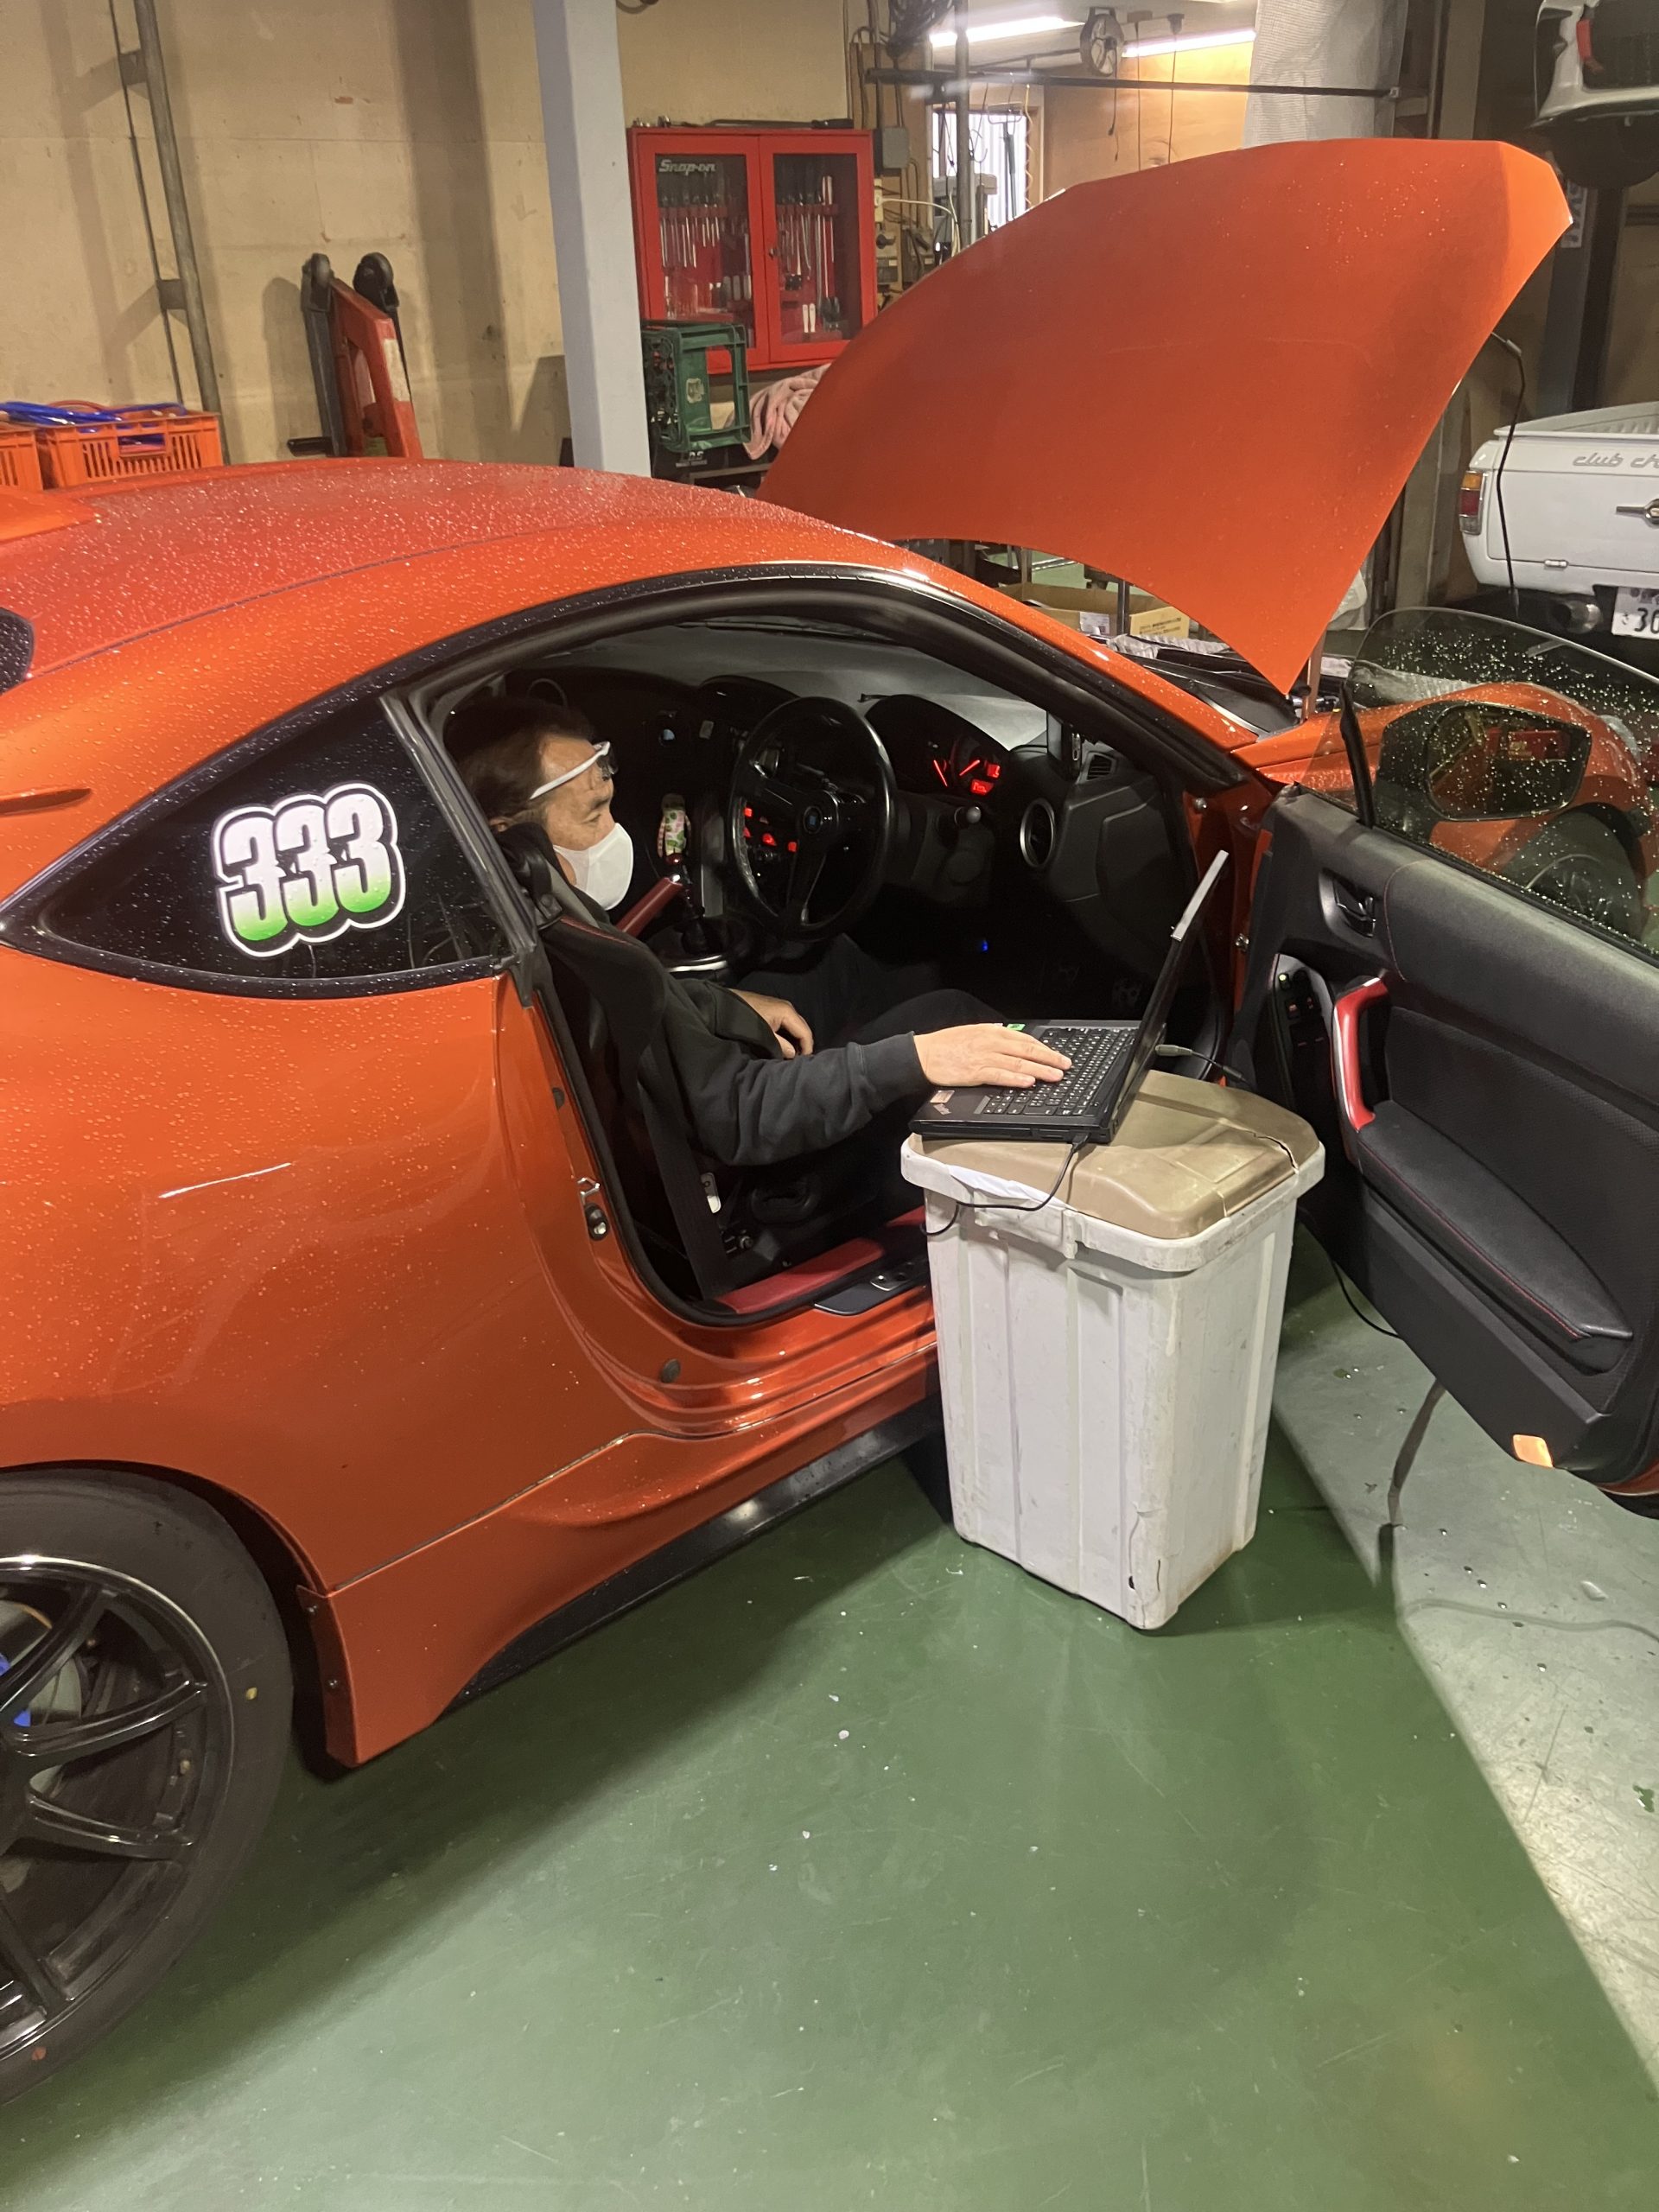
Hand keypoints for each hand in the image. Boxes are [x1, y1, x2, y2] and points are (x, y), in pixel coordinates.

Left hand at [735, 991, 814, 1058]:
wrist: (725, 1005)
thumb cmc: (744, 1019)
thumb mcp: (763, 1035)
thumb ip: (780, 1046)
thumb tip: (793, 1054)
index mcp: (787, 1012)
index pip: (805, 1032)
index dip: (807, 1049)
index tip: (802, 1063)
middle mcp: (787, 1007)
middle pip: (803, 1029)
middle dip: (803, 1045)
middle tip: (798, 1060)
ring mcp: (781, 1007)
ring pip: (796, 1026)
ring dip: (796, 1040)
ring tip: (791, 1055)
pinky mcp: (774, 1009)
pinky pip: (788, 1024)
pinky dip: (789, 1035)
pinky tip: (784, 1045)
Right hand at [915, 1024, 1070, 1089]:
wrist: (924, 1054)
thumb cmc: (946, 1046)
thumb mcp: (973, 1033)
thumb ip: (993, 1036)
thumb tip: (1012, 1039)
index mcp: (992, 1032)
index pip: (1025, 1040)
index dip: (1045, 1048)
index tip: (1058, 1055)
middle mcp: (991, 1042)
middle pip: (1027, 1050)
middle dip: (1050, 1058)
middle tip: (1065, 1066)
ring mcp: (984, 1057)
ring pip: (1018, 1063)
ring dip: (1040, 1070)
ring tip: (1055, 1076)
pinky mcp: (975, 1072)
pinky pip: (1000, 1075)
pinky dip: (1016, 1078)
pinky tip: (1028, 1082)